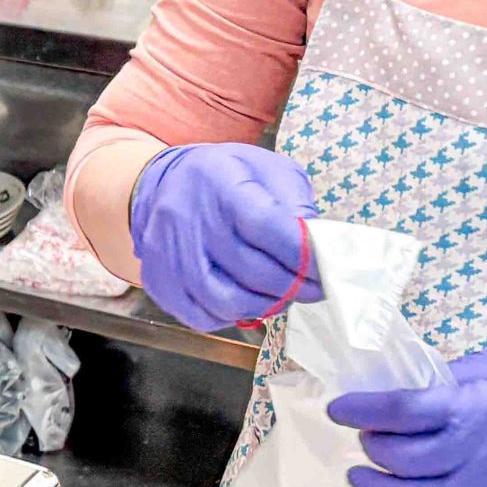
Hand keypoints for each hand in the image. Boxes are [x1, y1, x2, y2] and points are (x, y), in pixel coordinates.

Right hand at [127, 143, 322, 332]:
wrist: (161, 184)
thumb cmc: (224, 177)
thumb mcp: (266, 169)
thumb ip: (295, 203)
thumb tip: (316, 247)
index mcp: (219, 183)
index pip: (267, 226)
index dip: (303, 254)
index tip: (326, 268)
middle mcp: (188, 220)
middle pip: (252, 270)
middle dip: (294, 286)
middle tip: (315, 288)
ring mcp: (168, 255)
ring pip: (229, 302)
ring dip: (267, 305)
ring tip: (284, 296)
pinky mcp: (159, 282)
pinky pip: (204, 317)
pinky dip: (234, 316)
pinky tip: (248, 301)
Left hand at [328, 347, 486, 486]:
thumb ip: (446, 384)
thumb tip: (393, 396)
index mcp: (481, 405)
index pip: (402, 410)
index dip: (361, 409)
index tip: (341, 408)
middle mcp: (485, 453)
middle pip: (402, 459)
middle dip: (372, 448)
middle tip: (365, 439)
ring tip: (363, 477)